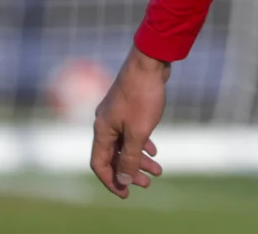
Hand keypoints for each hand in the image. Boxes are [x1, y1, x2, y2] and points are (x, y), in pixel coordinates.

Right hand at [90, 47, 168, 198]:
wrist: (149, 63)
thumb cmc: (142, 97)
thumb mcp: (139, 132)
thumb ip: (131, 157)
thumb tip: (123, 179)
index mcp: (102, 130)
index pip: (100, 164)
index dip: (111, 181)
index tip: (126, 194)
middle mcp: (105, 123)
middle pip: (114, 156)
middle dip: (129, 172)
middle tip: (146, 185)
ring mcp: (116, 114)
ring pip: (125, 144)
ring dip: (139, 159)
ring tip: (158, 171)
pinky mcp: (128, 106)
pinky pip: (131, 132)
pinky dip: (141, 143)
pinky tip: (154, 149)